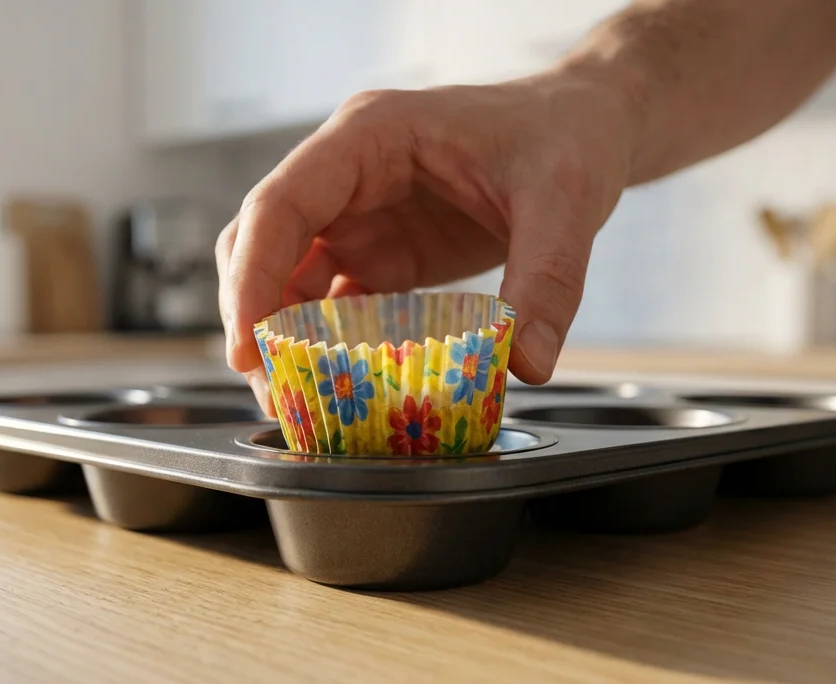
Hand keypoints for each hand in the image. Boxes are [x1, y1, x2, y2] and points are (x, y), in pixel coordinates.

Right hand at [215, 70, 634, 412]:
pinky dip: (327, 346)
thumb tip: (526, 363)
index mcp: (369, 137)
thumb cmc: (565, 135)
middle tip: (271, 391)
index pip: (281, 205)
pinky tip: (339, 387)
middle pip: (263, 244)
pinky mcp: (383, 255)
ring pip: (287, 279)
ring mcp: (360, 217)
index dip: (252, 276)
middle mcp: (348, 177)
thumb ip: (548, 278)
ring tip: (297, 403)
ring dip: (282, 340)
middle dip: (253, 318)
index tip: (249, 346)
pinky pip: (334, 304)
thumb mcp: (564, 199)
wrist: (586, 126)